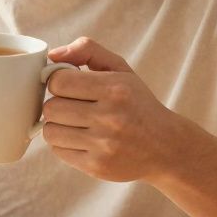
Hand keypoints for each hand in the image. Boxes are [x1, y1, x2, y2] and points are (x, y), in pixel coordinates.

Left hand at [42, 37, 192, 181]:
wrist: (166, 146)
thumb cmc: (137, 103)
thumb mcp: (120, 69)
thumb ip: (88, 50)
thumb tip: (53, 55)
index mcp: (115, 89)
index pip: (59, 82)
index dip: (57, 82)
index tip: (68, 86)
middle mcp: (110, 117)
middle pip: (51, 107)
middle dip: (57, 104)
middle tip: (72, 106)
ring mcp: (104, 145)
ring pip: (50, 131)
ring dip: (57, 125)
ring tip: (75, 123)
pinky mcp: (97, 166)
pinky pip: (58, 151)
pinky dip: (63, 144)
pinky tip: (81, 139)